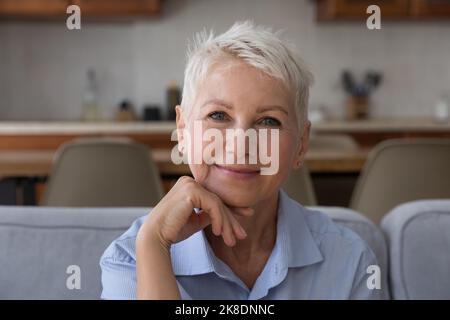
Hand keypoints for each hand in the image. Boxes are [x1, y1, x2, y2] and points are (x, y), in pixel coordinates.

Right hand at [138, 176, 252, 248]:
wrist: (156, 236)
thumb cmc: (173, 230)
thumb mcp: (196, 220)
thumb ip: (209, 214)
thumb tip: (226, 216)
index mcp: (189, 185)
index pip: (214, 197)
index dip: (231, 208)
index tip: (247, 216)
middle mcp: (189, 181)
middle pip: (218, 200)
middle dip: (232, 219)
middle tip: (242, 235)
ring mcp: (190, 184)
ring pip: (218, 204)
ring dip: (227, 224)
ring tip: (232, 240)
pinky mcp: (191, 190)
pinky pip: (213, 206)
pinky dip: (219, 220)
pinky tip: (219, 233)